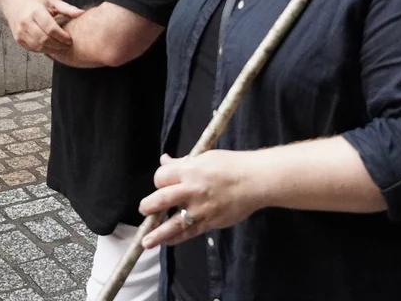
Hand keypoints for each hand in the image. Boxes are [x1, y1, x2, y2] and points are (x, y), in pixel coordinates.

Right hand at [3, 0, 83, 52]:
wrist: (14, 0)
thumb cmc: (35, 0)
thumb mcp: (51, 0)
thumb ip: (67, 8)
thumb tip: (82, 13)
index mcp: (35, 11)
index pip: (50, 28)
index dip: (62, 36)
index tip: (70, 39)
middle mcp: (25, 22)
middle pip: (44, 39)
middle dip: (58, 45)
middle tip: (67, 45)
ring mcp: (20, 31)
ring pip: (38, 46)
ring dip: (51, 49)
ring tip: (61, 48)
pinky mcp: (18, 38)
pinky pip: (32, 49)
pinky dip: (43, 50)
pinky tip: (51, 47)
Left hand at [138, 151, 262, 248]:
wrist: (256, 181)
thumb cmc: (232, 165)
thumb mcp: (205, 157)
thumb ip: (183, 163)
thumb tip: (165, 160)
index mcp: (190, 171)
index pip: (161, 177)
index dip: (159, 179)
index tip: (161, 182)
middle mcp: (191, 190)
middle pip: (160, 200)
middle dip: (148, 206)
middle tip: (144, 210)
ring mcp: (200, 209)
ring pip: (172, 224)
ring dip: (156, 234)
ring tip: (145, 242)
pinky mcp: (209, 222)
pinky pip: (188, 233)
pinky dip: (176, 238)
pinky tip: (167, 242)